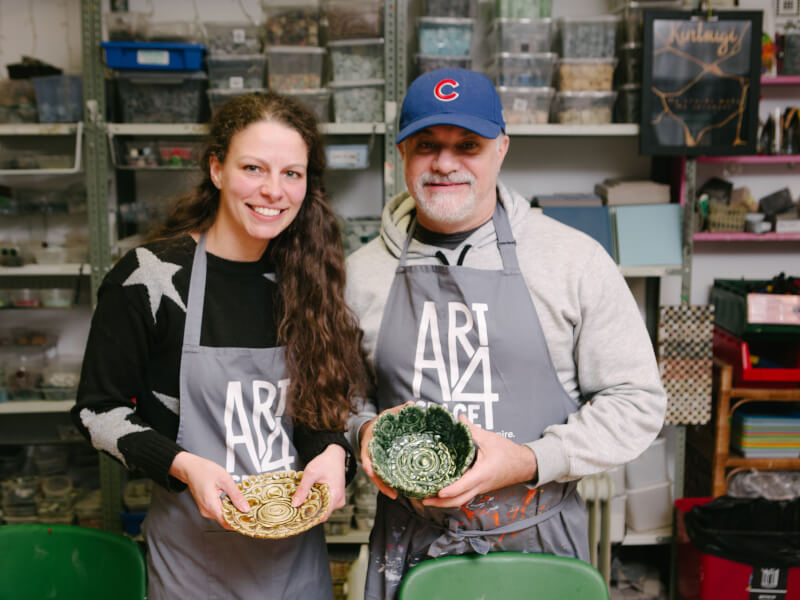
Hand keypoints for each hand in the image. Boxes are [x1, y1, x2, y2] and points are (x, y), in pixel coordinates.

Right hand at [169, 451, 249, 529]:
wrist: (191, 468)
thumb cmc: (204, 471)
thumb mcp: (225, 480)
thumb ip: (236, 495)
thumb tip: (245, 508)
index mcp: (211, 505)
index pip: (227, 522)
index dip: (239, 522)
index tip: (249, 519)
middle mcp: (207, 510)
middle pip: (226, 519)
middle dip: (238, 514)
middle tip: (249, 508)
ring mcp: (205, 509)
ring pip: (223, 515)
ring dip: (233, 509)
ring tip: (241, 501)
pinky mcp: (206, 506)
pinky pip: (219, 510)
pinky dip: (227, 506)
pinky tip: (232, 499)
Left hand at [291, 444, 346, 520]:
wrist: (335, 455)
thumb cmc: (325, 462)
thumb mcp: (311, 473)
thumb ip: (303, 489)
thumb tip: (294, 504)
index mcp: (335, 496)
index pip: (322, 516)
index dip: (309, 518)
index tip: (297, 515)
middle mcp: (339, 500)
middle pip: (322, 514)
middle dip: (309, 511)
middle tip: (296, 507)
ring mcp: (338, 499)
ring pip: (323, 509)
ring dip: (313, 506)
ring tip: (302, 500)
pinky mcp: (335, 497)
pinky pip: (325, 504)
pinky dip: (317, 502)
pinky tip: (310, 496)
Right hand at [358, 402, 415, 499]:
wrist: (373, 429)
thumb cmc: (382, 423)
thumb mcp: (388, 415)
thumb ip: (399, 410)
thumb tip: (412, 405)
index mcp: (370, 442)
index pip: (367, 455)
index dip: (370, 465)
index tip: (371, 472)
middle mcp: (370, 454)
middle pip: (373, 471)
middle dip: (380, 483)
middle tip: (392, 493)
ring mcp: (375, 461)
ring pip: (377, 477)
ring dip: (385, 487)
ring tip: (395, 496)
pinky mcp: (381, 465)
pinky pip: (383, 476)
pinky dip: (388, 484)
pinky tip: (396, 492)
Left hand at [422, 416, 537, 507]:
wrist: (525, 465)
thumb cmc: (508, 453)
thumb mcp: (489, 439)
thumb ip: (472, 430)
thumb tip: (458, 418)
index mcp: (482, 474)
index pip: (463, 486)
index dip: (449, 490)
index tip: (437, 492)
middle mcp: (480, 485)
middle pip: (458, 500)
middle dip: (440, 503)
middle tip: (424, 500)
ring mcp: (480, 489)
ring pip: (461, 500)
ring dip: (445, 502)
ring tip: (428, 498)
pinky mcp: (480, 488)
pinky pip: (465, 496)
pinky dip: (452, 497)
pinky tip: (442, 491)